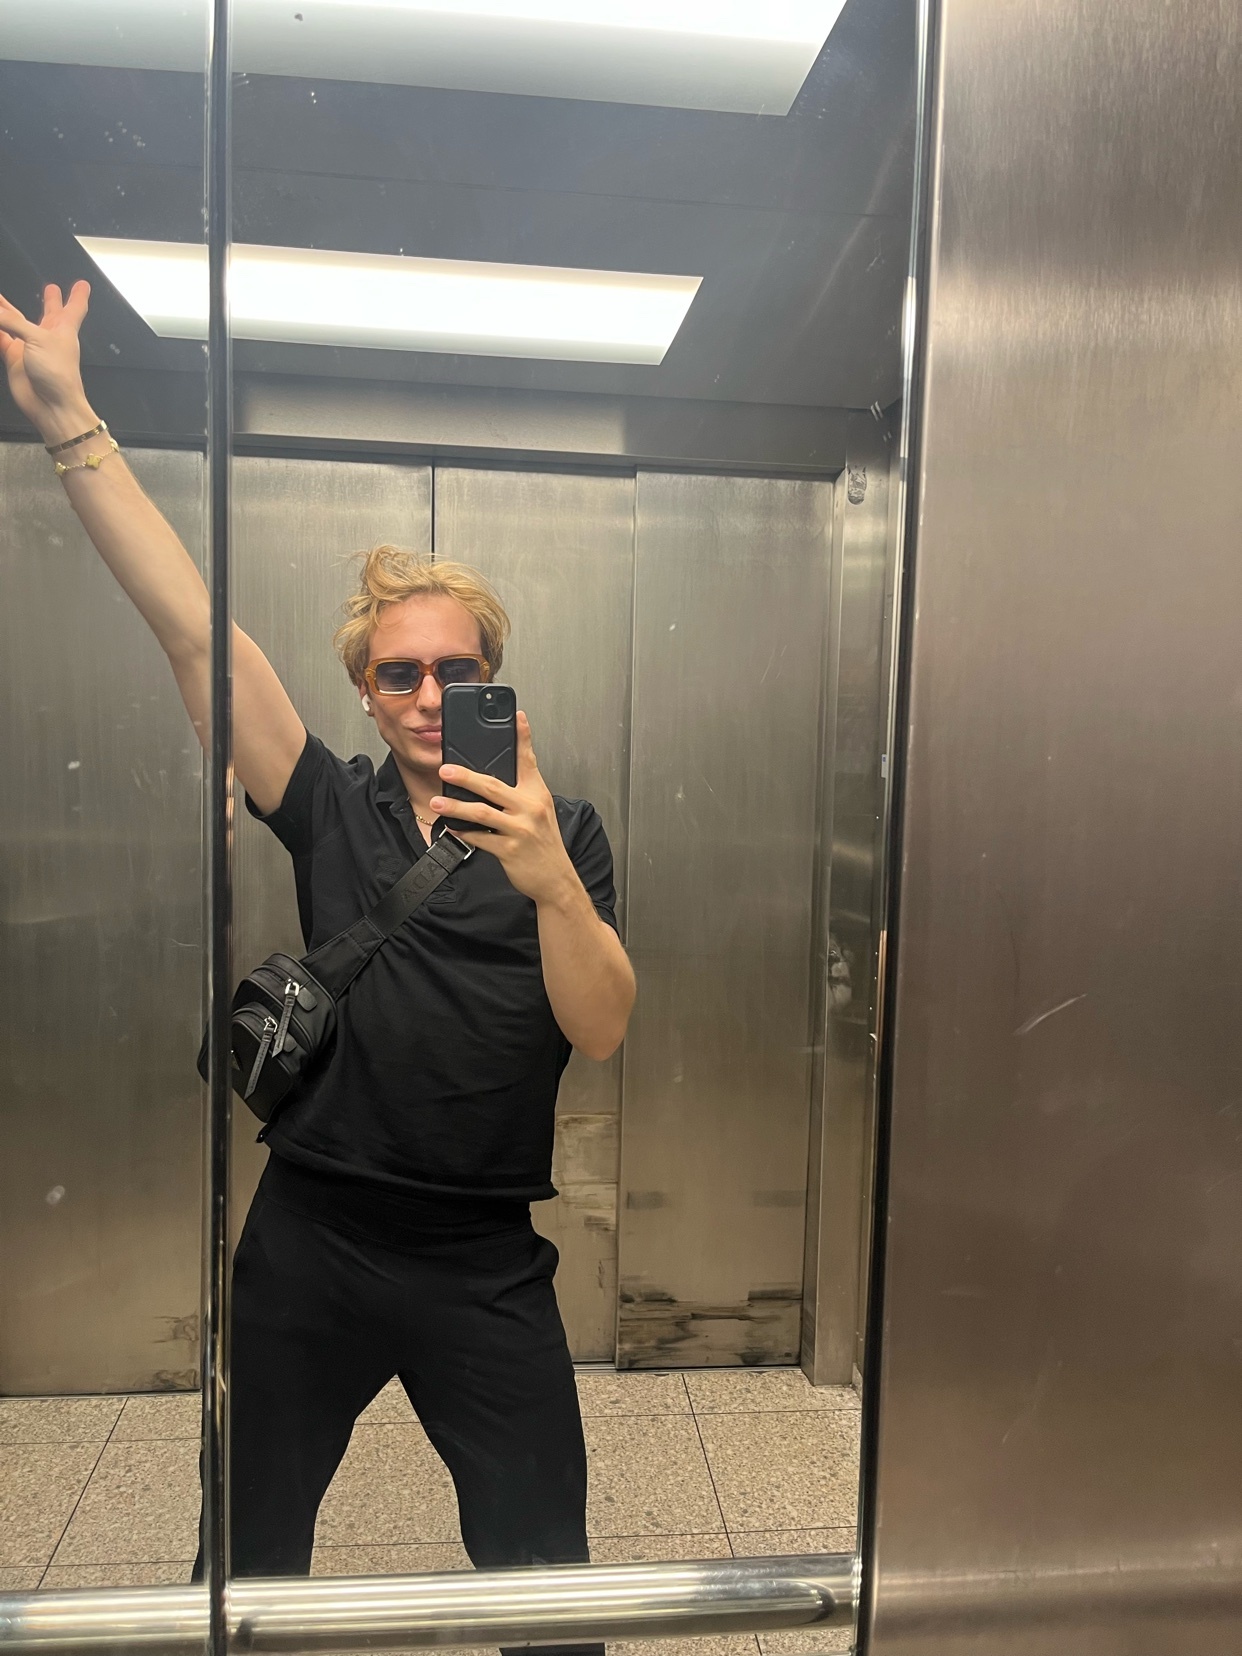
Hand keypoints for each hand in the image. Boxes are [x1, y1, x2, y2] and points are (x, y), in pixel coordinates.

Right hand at [0, 281, 96, 441]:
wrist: (51, 405)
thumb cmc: (58, 374)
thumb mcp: (39, 338)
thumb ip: (14, 322)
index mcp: (63, 328)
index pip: (74, 307)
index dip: (78, 295)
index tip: (83, 285)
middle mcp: (47, 335)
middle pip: (50, 312)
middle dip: (51, 300)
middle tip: (52, 288)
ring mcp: (30, 346)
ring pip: (18, 322)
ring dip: (10, 310)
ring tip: (2, 298)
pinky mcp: (14, 357)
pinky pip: (1, 337)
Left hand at [432, 712, 576, 906]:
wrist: (556, 879)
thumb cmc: (545, 845)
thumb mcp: (541, 812)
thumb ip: (521, 794)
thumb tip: (492, 781)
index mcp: (537, 794)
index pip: (528, 760)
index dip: (523, 737)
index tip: (516, 717)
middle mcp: (530, 808)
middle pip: (493, 785)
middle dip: (466, 776)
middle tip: (445, 769)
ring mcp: (520, 829)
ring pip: (482, 812)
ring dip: (456, 806)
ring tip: (438, 802)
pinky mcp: (510, 850)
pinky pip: (481, 838)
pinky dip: (464, 832)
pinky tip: (452, 827)